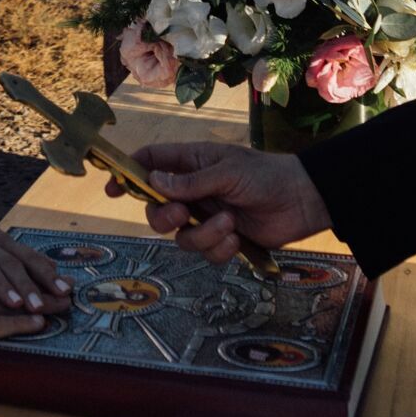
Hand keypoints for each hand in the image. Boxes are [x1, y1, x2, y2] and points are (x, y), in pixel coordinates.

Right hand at [0, 215, 70, 311]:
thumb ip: (20, 258)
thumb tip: (53, 270)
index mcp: (2, 241)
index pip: (30, 258)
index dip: (48, 274)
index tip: (65, 291)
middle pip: (12, 264)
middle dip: (29, 286)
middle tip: (43, 306)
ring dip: (3, 285)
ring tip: (16, 303)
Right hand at [105, 142, 328, 265]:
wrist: (303, 202)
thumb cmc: (266, 175)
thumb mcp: (227, 172)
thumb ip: (190, 181)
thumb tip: (153, 181)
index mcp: (191, 163)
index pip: (150, 163)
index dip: (128, 174)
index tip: (112, 189)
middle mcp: (193, 191)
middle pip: (156, 209)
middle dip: (164, 216)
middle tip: (183, 214)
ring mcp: (206, 217)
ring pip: (180, 236)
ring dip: (202, 235)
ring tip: (229, 224)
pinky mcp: (222, 241)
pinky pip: (205, 253)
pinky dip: (219, 249)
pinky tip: (237, 239)